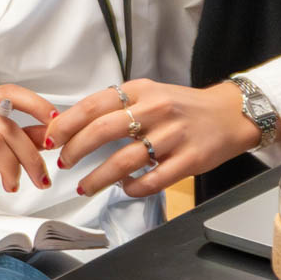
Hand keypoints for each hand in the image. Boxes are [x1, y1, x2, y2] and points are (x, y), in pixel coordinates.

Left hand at [52, 80, 259, 198]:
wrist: (230, 114)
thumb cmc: (181, 106)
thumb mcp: (147, 94)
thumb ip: (115, 106)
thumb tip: (71, 124)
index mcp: (140, 91)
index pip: (92, 106)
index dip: (66, 124)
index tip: (50, 139)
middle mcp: (155, 110)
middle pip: (102, 131)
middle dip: (75, 150)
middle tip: (63, 163)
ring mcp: (174, 136)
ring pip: (124, 160)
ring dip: (97, 178)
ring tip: (83, 186)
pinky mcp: (190, 160)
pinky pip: (153, 180)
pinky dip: (132, 188)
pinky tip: (124, 188)